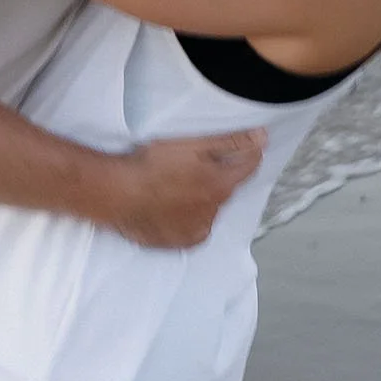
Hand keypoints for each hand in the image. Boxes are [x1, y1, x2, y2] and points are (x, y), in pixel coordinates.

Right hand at [106, 128, 264, 246]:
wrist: (117, 194)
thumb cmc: (152, 165)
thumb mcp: (193, 144)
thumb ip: (231, 141)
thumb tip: (262, 138)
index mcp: (220, 186)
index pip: (248, 168)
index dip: (246, 154)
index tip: (238, 147)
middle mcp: (213, 212)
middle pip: (225, 189)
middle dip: (217, 177)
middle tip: (192, 165)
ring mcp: (195, 230)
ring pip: (208, 210)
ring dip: (201, 199)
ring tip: (176, 186)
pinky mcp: (177, 242)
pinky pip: (192, 229)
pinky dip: (187, 218)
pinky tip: (170, 206)